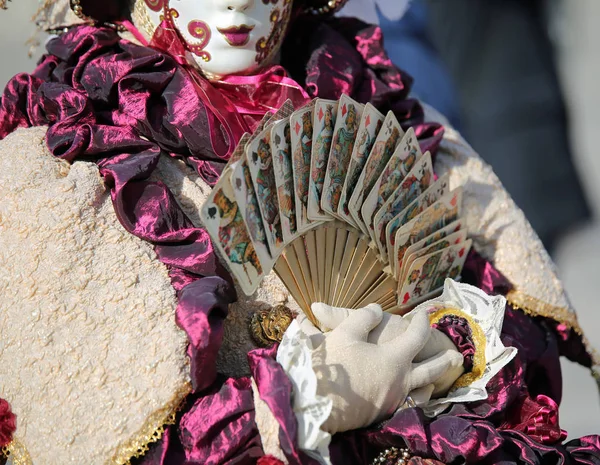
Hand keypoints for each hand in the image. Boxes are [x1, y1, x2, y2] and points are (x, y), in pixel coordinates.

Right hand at [302, 305, 462, 433]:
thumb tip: (375, 308)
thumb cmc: (334, 364)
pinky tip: (409, 397)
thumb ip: (363, 317)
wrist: (319, 404)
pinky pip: (405, 406)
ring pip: (419, 391)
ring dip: (430, 382)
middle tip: (457, 357)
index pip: (417, 336)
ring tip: (436, 381)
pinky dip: (412, 399)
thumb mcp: (346, 331)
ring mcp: (392, 400)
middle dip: (443, 361)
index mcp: (395, 358)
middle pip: (430, 370)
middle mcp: (400, 381)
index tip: (422, 314)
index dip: (421, 322)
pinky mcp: (380, 414)